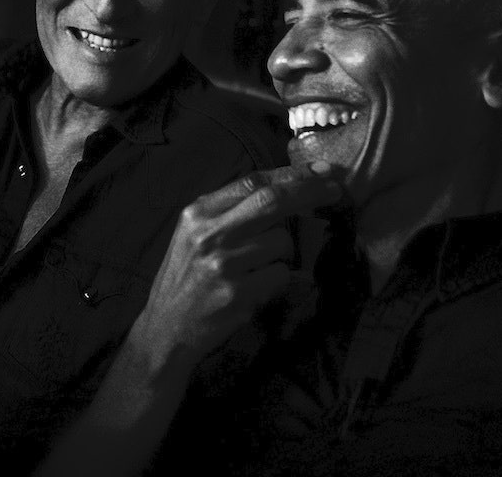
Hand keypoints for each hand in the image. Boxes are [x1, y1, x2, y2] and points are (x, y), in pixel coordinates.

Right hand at [123, 163, 343, 377]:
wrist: (165, 329)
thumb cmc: (188, 278)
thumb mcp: (195, 234)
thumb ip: (231, 211)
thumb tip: (286, 187)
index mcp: (198, 213)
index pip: (252, 182)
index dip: (292, 174)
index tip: (321, 171)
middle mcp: (209, 233)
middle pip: (272, 201)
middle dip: (309, 191)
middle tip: (336, 190)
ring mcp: (223, 264)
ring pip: (283, 242)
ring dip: (284, 254)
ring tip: (258, 269)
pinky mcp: (237, 293)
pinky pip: (281, 275)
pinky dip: (279, 280)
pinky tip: (256, 289)